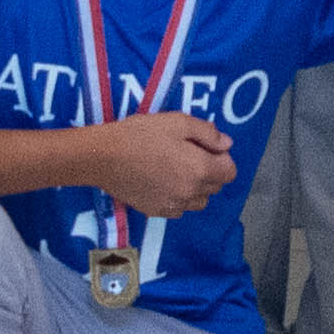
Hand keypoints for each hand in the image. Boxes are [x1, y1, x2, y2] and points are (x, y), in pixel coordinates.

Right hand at [86, 104, 238, 218]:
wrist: (103, 157)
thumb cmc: (141, 134)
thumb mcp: (178, 122)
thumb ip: (208, 133)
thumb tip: (227, 145)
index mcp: (200, 169)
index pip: (229, 172)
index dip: (222, 157)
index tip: (205, 147)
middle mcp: (191, 192)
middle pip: (215, 187)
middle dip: (210, 171)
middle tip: (187, 154)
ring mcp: (173, 205)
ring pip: (199, 201)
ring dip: (196, 187)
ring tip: (176, 169)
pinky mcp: (156, 212)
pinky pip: (179, 209)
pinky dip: (178, 198)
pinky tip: (163, 182)